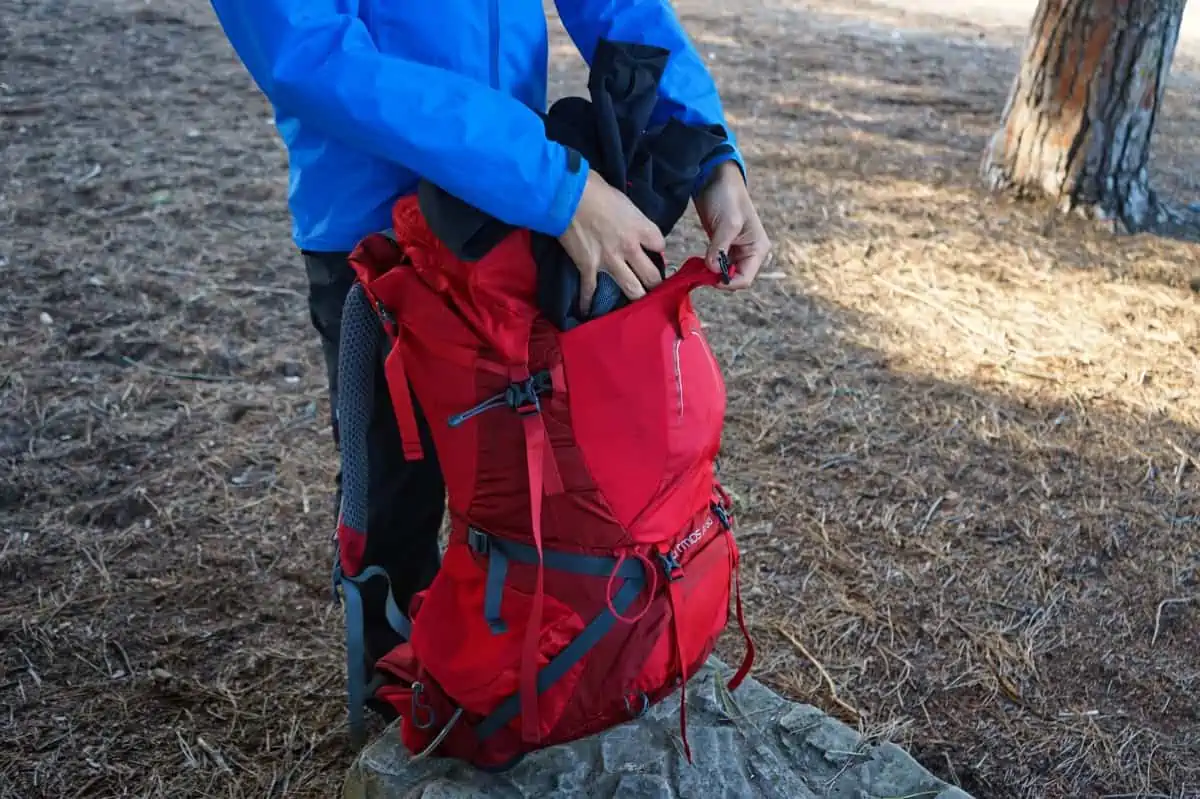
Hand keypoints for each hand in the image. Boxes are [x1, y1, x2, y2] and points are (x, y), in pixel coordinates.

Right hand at [558, 170, 665, 313]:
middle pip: (652, 275)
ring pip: (632, 289)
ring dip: (635, 296)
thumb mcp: (622, 199)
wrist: (567, 196)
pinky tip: (587, 311)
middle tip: (653, 286)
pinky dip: (588, 301)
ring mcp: (609, 261)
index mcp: (640, 227)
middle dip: (654, 282)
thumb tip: (627, 220)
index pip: (660, 244)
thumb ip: (629, 216)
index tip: (652, 249)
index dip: (657, 247)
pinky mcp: (588, 267)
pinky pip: (590, 290)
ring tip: (637, 305)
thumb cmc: (594, 188)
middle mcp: (630, 248)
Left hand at [694, 161, 770, 289]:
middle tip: (700, 272)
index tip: (709, 277)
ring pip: (724, 273)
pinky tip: (697, 262)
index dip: (728, 282)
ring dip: (711, 273)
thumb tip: (712, 269)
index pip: (745, 278)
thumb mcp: (727, 223)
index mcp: (758, 249)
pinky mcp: (723, 246)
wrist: (715, 178)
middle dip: (718, 278)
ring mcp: (735, 250)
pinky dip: (707, 266)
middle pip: (734, 278)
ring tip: (697, 267)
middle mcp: (749, 252)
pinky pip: (717, 264)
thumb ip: (720, 248)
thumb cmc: (727, 196)